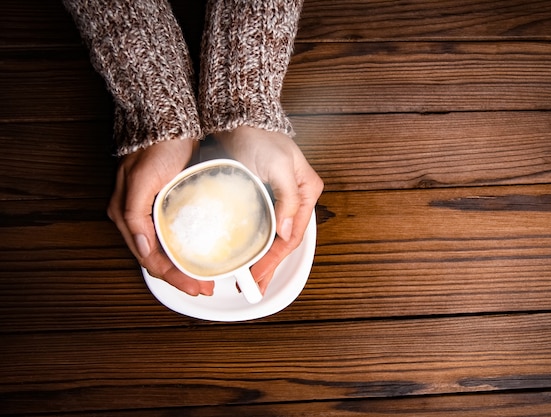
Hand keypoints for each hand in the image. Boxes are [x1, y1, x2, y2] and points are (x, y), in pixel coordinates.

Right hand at [107, 139, 215, 295]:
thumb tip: (143, 248)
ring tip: (204, 275)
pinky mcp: (163, 203)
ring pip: (164, 250)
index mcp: (126, 215)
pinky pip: (171, 234)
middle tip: (204, 286)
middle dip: (179, 276)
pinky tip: (199, 251)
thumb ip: (135, 215)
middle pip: (156, 258)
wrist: (170, 121)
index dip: (173, 277)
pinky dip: (183, 248)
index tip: (196, 285)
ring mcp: (149, 212)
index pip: (149, 258)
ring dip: (182, 265)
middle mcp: (135, 218)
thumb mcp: (143, 180)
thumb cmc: (157, 146)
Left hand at [215, 126, 323, 292]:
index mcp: (306, 192)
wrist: (238, 118)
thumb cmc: (260, 137)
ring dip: (261, 258)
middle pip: (284, 241)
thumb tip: (286, 233)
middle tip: (253, 286)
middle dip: (269, 265)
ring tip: (248, 278)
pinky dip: (254, 243)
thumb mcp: (278, 167)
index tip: (257, 275)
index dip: (275, 259)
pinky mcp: (261, 196)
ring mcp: (278, 199)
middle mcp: (295, 199)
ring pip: (273, 237)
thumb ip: (286, 200)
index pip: (292, 235)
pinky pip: (261, 226)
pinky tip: (245, 254)